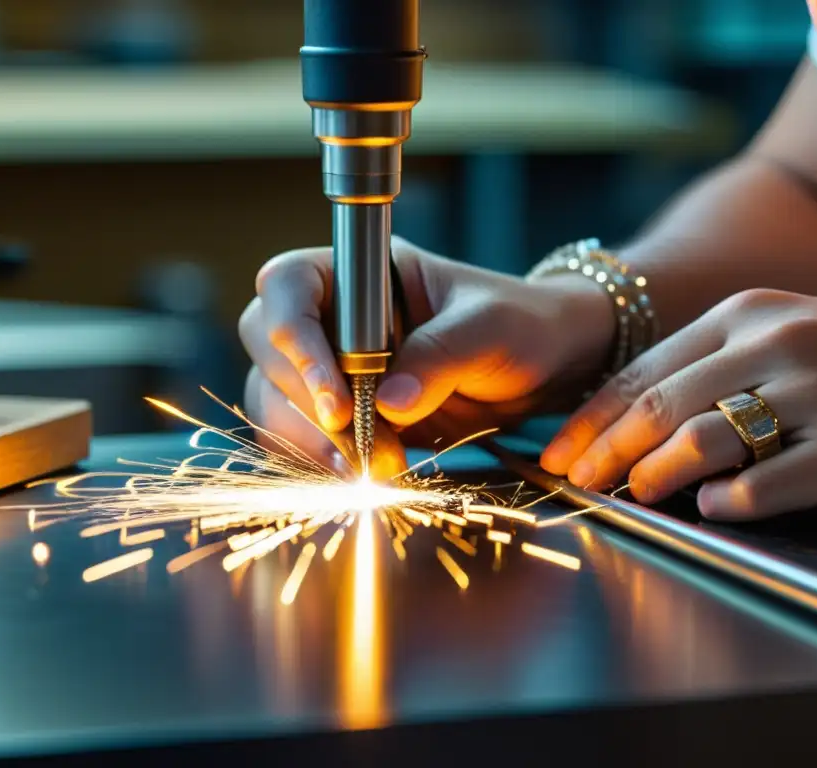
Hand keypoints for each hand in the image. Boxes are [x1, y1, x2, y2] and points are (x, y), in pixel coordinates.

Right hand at [239, 237, 613, 475]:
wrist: (547, 367)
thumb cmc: (522, 323)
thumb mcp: (491, 328)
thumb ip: (440, 356)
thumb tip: (388, 403)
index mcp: (363, 273)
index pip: (288, 286)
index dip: (293, 338)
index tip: (336, 397)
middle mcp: (336, 316)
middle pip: (268, 349)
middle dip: (306, 402)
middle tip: (361, 440)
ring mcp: (336, 367)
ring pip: (276, 400)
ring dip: (313, 441)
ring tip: (373, 469)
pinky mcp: (349, 415)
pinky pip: (306, 438)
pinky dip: (324, 461)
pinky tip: (364, 477)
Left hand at [540, 289, 816, 520]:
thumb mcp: (793, 335)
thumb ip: (720, 366)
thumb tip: (643, 421)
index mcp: (751, 314)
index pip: (646, 367)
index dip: (593, 414)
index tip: (558, 448)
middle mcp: (776, 344)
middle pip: (660, 403)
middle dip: (603, 447)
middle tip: (573, 480)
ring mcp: (814, 396)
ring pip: (702, 438)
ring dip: (653, 473)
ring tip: (631, 495)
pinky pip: (767, 483)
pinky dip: (728, 501)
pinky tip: (711, 509)